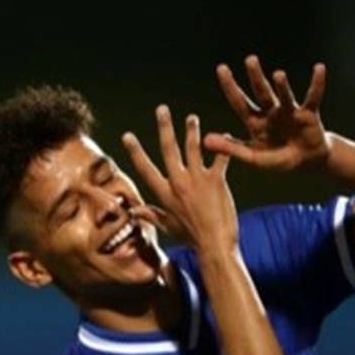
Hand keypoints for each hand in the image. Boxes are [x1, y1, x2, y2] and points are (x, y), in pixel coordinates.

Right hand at [121, 105, 236, 255]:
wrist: (215, 245)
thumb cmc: (191, 238)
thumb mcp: (168, 226)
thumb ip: (151, 215)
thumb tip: (133, 212)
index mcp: (164, 194)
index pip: (145, 168)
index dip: (135, 151)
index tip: (127, 136)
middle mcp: (178, 183)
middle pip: (168, 149)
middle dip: (164, 127)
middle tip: (162, 109)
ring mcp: (197, 180)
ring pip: (193, 148)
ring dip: (192, 130)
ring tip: (191, 118)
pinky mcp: (216, 181)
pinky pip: (220, 158)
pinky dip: (224, 146)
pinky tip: (227, 134)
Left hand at [203, 55, 330, 171]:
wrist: (306, 163)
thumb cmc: (277, 160)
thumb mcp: (251, 157)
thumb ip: (230, 149)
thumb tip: (205, 140)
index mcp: (254, 121)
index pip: (239, 101)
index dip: (230, 86)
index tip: (221, 67)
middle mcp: (271, 112)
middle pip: (261, 92)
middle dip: (255, 77)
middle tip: (250, 60)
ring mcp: (289, 111)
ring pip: (284, 95)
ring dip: (281, 86)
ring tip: (278, 75)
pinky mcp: (308, 114)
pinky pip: (313, 97)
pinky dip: (317, 83)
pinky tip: (319, 68)